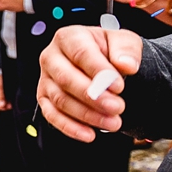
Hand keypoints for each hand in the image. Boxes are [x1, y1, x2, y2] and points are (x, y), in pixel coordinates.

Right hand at [0, 69, 8, 110]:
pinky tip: (9, 101)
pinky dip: (4, 99)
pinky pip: (0, 96)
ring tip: (9, 105)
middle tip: (7, 107)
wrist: (2, 68)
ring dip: (3, 102)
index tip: (2, 108)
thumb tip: (1, 105)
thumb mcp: (0, 86)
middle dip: (1, 104)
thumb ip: (1, 96)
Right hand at [36, 25, 142, 141]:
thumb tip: (126, 65)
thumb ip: (127, 49)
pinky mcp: (44, 98)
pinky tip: (90, 135)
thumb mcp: (124, 41)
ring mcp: (45, 79)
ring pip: (60, 100)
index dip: (99, 71)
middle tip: (118, 107)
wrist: (101, 64)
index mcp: (68, 37)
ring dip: (87, 115)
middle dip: (92, 96)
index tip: (119, 86)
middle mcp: (50, 56)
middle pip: (65, 78)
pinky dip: (70, 127)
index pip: (80, 53)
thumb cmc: (110, 51)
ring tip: (114, 123)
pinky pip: (51, 115)